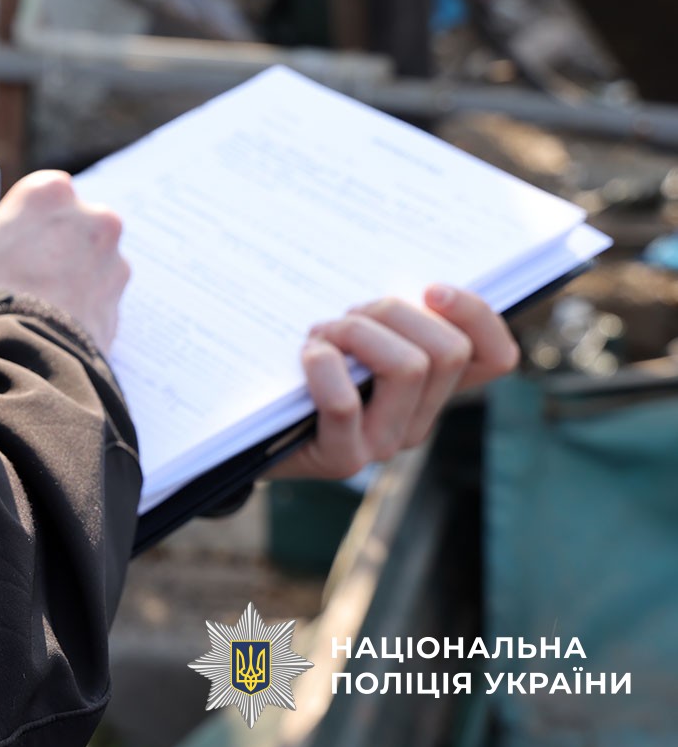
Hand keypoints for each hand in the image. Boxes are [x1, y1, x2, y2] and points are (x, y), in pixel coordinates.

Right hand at [0, 170, 130, 352]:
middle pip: (72, 226)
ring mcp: (112, 263)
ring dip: (70, 278)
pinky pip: (96, 299)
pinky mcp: (118, 305)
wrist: (18, 358)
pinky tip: (51, 324)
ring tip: (34, 307)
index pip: (41, 195)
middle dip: (55, 247)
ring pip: (90, 262)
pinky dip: (80, 308)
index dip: (24, 221)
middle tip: (21, 278)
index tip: (10, 245)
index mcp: (52, 193)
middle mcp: (92, 219)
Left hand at [270, 285, 519, 479]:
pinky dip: (323, 366)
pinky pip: (345, 402)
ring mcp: (385, 444)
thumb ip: (387, 317)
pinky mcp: (344, 458)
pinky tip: (306, 358)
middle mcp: (418, 420)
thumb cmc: (300, 367)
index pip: (496, 356)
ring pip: (407, 367)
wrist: (249, 427)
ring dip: (356, 333)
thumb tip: (417, 288)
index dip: (477, 314)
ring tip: (320, 339)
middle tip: (346, 318)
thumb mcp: (351, 332)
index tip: (432, 289)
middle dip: (391, 312)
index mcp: (432, 388)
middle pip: (447, 350)